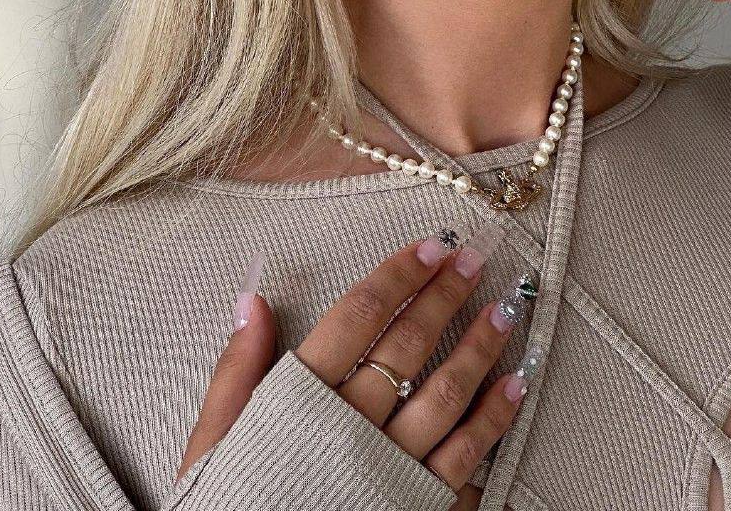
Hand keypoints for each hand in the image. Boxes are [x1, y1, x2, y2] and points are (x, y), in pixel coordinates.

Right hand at [173, 237, 525, 496]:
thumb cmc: (237, 507)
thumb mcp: (216, 444)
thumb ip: (235, 373)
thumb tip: (253, 302)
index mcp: (299, 403)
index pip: (357, 316)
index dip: (397, 274)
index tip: (430, 246)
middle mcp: (349, 430)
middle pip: (407, 344)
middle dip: (445, 295)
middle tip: (473, 260)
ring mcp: (388, 470)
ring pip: (444, 393)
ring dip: (479, 347)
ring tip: (504, 310)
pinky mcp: (416, 508)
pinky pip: (465, 459)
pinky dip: (494, 419)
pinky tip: (514, 384)